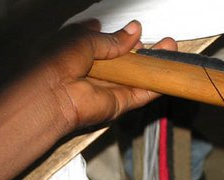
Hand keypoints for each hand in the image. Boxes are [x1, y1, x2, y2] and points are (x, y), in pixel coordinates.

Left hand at [40, 19, 176, 129]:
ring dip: (153, 64)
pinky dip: (155, 85)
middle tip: (160, 40)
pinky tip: (169, 73)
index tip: (134, 29)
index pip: (103, 42)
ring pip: (136, 76)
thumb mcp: (84, 38)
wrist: (51, 94)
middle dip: (141, 50)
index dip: (119, 36)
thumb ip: (112, 39)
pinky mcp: (119, 105)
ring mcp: (108, 89)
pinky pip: (141, 94)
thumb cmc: (56, 61)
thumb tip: (135, 31)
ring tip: (171, 49)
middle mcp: (94, 71)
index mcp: (79, 51)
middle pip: (124, 61)